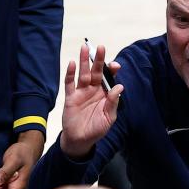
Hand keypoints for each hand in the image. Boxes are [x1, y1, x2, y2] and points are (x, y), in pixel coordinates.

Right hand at [60, 43, 122, 158]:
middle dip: (98, 60)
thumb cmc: (96, 129)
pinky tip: (72, 63)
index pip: (109, 78)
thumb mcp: (109, 118)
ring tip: (85, 48)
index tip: (115, 65)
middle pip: (96, 72)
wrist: (80, 140)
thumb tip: (119, 87)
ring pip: (83, 74)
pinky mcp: (70, 97)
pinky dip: (70, 73)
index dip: (111, 70)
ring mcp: (81, 92)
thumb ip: (113, 102)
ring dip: (84, 61)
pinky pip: (69, 83)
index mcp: (104, 94)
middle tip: (101, 47)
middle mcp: (93, 90)